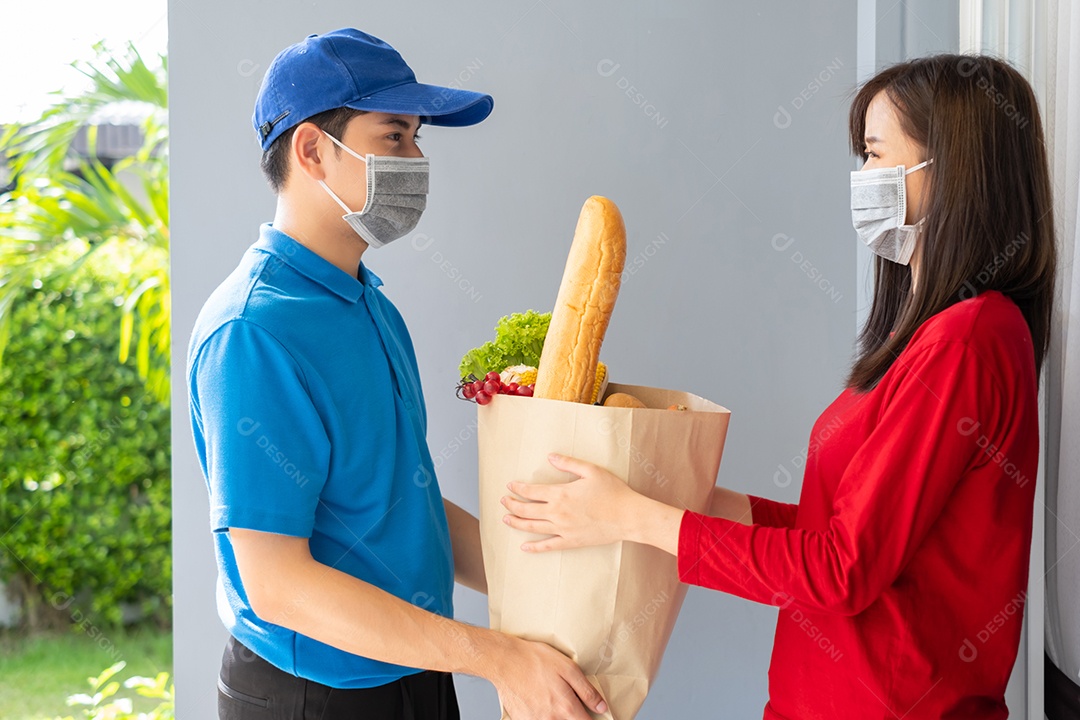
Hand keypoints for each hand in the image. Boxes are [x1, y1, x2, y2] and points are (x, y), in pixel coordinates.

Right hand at [488, 634, 607, 719]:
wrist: (503, 660)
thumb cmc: (534, 660)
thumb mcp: (568, 668)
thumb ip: (586, 691)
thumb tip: (601, 707)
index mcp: (566, 708)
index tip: (593, 715)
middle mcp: (551, 719)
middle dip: (575, 717)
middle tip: (570, 704)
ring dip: (559, 717)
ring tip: (554, 701)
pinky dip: (543, 716)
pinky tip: (541, 704)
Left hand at [501, 453, 643, 551]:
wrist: (628, 517)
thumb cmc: (612, 492)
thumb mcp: (591, 471)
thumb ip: (568, 463)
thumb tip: (550, 457)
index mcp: (561, 494)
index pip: (532, 491)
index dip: (518, 488)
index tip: (510, 485)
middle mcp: (557, 513)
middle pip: (527, 509)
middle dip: (512, 505)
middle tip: (503, 501)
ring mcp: (563, 529)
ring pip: (532, 527)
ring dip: (516, 523)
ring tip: (506, 519)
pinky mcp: (571, 542)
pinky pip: (548, 546)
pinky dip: (534, 547)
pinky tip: (524, 547)